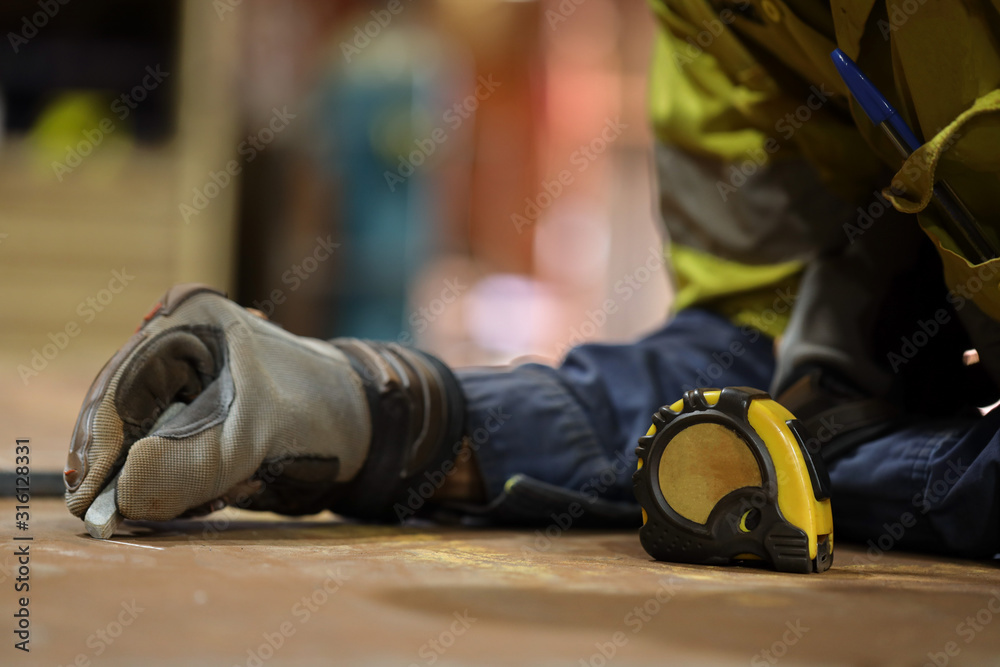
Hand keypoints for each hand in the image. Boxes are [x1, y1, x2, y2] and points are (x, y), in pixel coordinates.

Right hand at [65, 284, 375, 520]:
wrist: (365, 422)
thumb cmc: (317, 418)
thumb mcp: (251, 442)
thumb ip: (185, 465)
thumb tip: (120, 493)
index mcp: (190, 321)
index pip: (122, 387)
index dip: (100, 447)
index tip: (88, 502)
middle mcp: (178, 335)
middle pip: (122, 406)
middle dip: (119, 459)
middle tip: (105, 511)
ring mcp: (184, 367)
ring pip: (138, 428)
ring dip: (146, 467)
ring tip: (157, 497)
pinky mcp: (193, 398)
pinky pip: (161, 439)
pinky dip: (167, 469)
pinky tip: (187, 488)